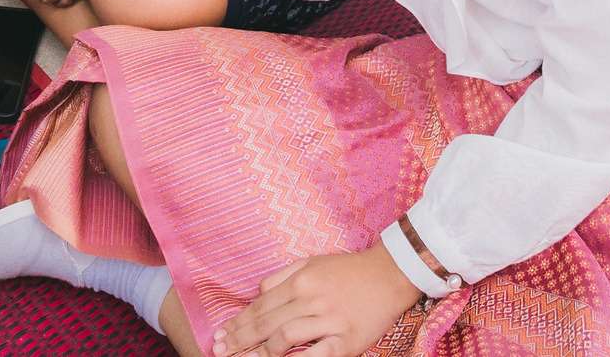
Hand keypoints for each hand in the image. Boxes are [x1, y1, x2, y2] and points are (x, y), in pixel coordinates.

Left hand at [214, 247, 422, 356]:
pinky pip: (318, 354)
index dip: (238, 322)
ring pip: (286, 338)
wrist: (390, 274)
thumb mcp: (312, 263)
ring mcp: (330, 320)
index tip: (219, 335)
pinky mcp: (348, 340)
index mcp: (301, 281)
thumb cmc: (348, 270)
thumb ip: (282, 277)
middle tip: (219, 351)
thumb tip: (258, 294)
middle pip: (267, 323)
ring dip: (261, 352)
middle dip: (240, 339)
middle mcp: (312, 299)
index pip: (261, 306)